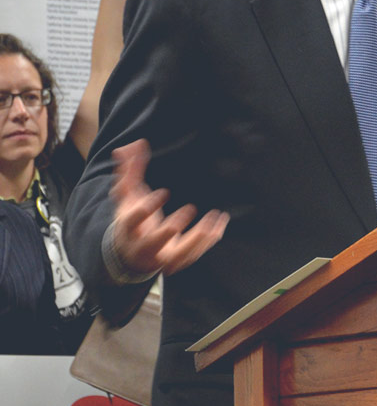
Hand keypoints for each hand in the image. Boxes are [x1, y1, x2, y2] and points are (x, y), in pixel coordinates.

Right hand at [110, 140, 228, 276]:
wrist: (129, 256)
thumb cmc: (130, 220)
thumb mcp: (127, 197)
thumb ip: (130, 171)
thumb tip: (135, 144)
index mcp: (129, 228)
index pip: (134, 220)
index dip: (147, 207)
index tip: (164, 192)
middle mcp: (144, 246)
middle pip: (154, 242)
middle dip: (169, 229)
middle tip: (188, 209)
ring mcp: (161, 257)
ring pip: (180, 253)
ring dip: (199, 235)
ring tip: (215, 217)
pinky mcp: (177, 261)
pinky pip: (195, 253)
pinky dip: (209, 239)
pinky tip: (221, 222)